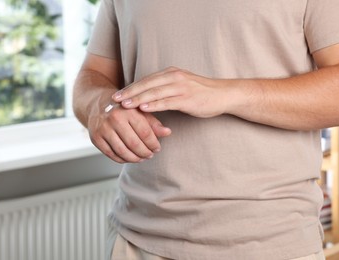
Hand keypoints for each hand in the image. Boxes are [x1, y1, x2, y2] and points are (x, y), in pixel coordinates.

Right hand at [88, 102, 170, 163]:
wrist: (98, 104)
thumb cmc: (124, 109)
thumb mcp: (140, 111)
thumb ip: (154, 123)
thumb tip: (168, 132)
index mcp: (128, 110)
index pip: (145, 132)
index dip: (153, 144)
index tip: (158, 148)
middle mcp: (114, 118)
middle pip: (134, 144)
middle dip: (145, 153)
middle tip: (150, 155)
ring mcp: (103, 129)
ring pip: (122, 151)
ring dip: (135, 158)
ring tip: (142, 158)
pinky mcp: (95, 138)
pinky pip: (111, 154)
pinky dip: (122, 159)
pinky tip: (129, 158)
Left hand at [112, 67, 227, 117]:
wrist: (223, 94)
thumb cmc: (201, 92)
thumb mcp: (181, 86)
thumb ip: (166, 88)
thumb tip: (149, 97)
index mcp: (171, 73)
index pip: (147, 80)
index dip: (131, 87)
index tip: (118, 94)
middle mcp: (174, 77)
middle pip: (147, 84)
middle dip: (130, 92)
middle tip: (115, 99)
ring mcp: (181, 88)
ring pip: (154, 93)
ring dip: (138, 99)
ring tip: (124, 105)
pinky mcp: (187, 99)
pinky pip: (167, 102)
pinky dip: (154, 105)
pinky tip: (143, 109)